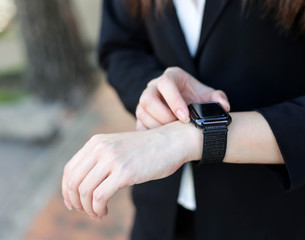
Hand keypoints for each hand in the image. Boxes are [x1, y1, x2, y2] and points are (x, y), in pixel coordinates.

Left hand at [62, 121, 200, 220]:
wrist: (172, 142)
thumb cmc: (148, 149)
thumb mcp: (118, 148)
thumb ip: (101, 159)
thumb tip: (83, 185)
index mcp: (96, 142)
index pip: (70, 170)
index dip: (66, 190)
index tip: (72, 203)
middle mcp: (100, 149)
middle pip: (73, 182)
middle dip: (75, 202)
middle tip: (84, 211)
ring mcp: (112, 159)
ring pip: (85, 191)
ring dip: (87, 208)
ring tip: (97, 213)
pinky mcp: (124, 172)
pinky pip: (99, 197)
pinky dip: (97, 209)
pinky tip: (104, 212)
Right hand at [136, 67, 229, 129]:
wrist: (185, 103)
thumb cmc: (195, 97)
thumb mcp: (208, 95)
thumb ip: (218, 98)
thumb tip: (224, 107)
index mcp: (170, 77)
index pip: (166, 84)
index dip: (174, 101)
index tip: (185, 118)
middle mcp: (153, 87)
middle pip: (148, 99)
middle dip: (163, 116)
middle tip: (178, 128)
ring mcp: (144, 101)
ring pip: (142, 113)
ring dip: (157, 126)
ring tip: (173, 134)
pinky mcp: (141, 115)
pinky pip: (139, 125)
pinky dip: (151, 134)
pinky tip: (164, 138)